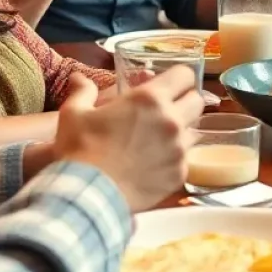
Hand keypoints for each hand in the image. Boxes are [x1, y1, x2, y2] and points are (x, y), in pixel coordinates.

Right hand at [52, 70, 203, 211]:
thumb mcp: (74, 114)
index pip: (185, 75)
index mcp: (150, 98)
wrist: (86, 196)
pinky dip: (175, 159)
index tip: (169, 86)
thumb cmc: (79, 150)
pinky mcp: (179, 173)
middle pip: (197, 101)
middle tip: (167, 112)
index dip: (178, 79)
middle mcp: (171, 120)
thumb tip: (78, 77)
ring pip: (194, 130)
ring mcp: (178, 148)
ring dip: (181, 131)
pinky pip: (186, 159)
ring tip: (159, 141)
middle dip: (185, 102)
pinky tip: (155, 164)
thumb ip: (84, 91)